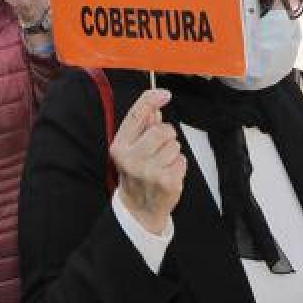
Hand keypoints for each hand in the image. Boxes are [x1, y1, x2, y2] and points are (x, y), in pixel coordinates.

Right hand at [112, 89, 186, 235]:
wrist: (139, 209)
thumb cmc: (136, 174)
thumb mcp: (131, 149)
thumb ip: (141, 127)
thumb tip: (154, 108)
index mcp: (120, 146)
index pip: (136, 116)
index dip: (150, 101)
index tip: (164, 94)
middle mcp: (131, 158)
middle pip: (160, 130)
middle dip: (167, 134)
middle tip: (162, 145)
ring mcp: (149, 171)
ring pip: (174, 145)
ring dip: (173, 151)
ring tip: (163, 163)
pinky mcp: (166, 181)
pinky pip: (182, 160)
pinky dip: (179, 164)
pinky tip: (169, 172)